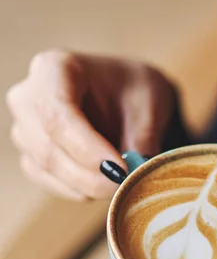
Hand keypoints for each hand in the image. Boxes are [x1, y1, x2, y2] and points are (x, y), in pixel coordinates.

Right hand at [6, 50, 175, 199]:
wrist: (125, 100)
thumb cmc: (135, 92)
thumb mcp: (150, 104)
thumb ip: (143, 138)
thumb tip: (135, 172)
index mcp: (53, 68)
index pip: (58, 116)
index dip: (87, 149)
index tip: (120, 171)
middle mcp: (28, 98)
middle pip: (48, 149)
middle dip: (90, 176)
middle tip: (126, 186)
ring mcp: (25, 130)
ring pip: (48, 170)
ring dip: (88, 186)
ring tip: (122, 182)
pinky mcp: (32, 158)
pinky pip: (51, 183)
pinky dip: (81, 190)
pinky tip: (105, 183)